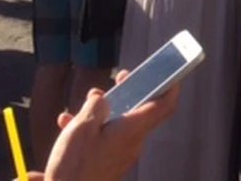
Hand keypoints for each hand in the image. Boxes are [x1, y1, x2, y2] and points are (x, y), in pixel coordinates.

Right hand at [44, 73, 177, 180]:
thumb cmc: (74, 167)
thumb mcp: (81, 128)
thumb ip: (95, 107)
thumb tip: (102, 99)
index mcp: (132, 130)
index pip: (164, 106)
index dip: (171, 86)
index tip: (171, 72)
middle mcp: (132, 143)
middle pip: (140, 111)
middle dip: (131, 92)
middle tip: (120, 79)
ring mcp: (121, 155)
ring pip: (119, 124)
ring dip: (104, 110)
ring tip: (85, 103)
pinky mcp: (108, 164)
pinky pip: (106, 139)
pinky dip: (93, 128)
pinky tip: (68, 125)